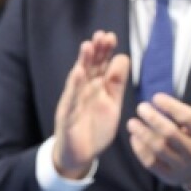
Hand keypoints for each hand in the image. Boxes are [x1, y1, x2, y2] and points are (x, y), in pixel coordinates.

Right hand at [52, 32, 130, 178]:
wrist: (80, 155)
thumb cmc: (95, 127)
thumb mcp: (112, 103)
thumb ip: (117, 83)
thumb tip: (123, 57)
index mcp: (95, 88)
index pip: (100, 66)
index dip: (105, 52)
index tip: (111, 36)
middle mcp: (83, 91)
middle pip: (89, 68)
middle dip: (95, 51)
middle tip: (101, 35)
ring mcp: (74, 103)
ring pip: (78, 80)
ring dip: (83, 63)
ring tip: (88, 46)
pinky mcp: (67, 117)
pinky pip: (71, 100)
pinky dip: (74, 87)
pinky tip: (77, 73)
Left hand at [127, 93, 190, 190]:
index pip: (187, 117)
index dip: (170, 106)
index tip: (156, 97)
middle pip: (170, 133)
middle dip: (153, 118)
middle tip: (141, 107)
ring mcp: (181, 165)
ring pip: (158, 148)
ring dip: (142, 133)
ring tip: (132, 122)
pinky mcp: (169, 175)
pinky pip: (151, 162)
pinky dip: (140, 149)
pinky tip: (134, 137)